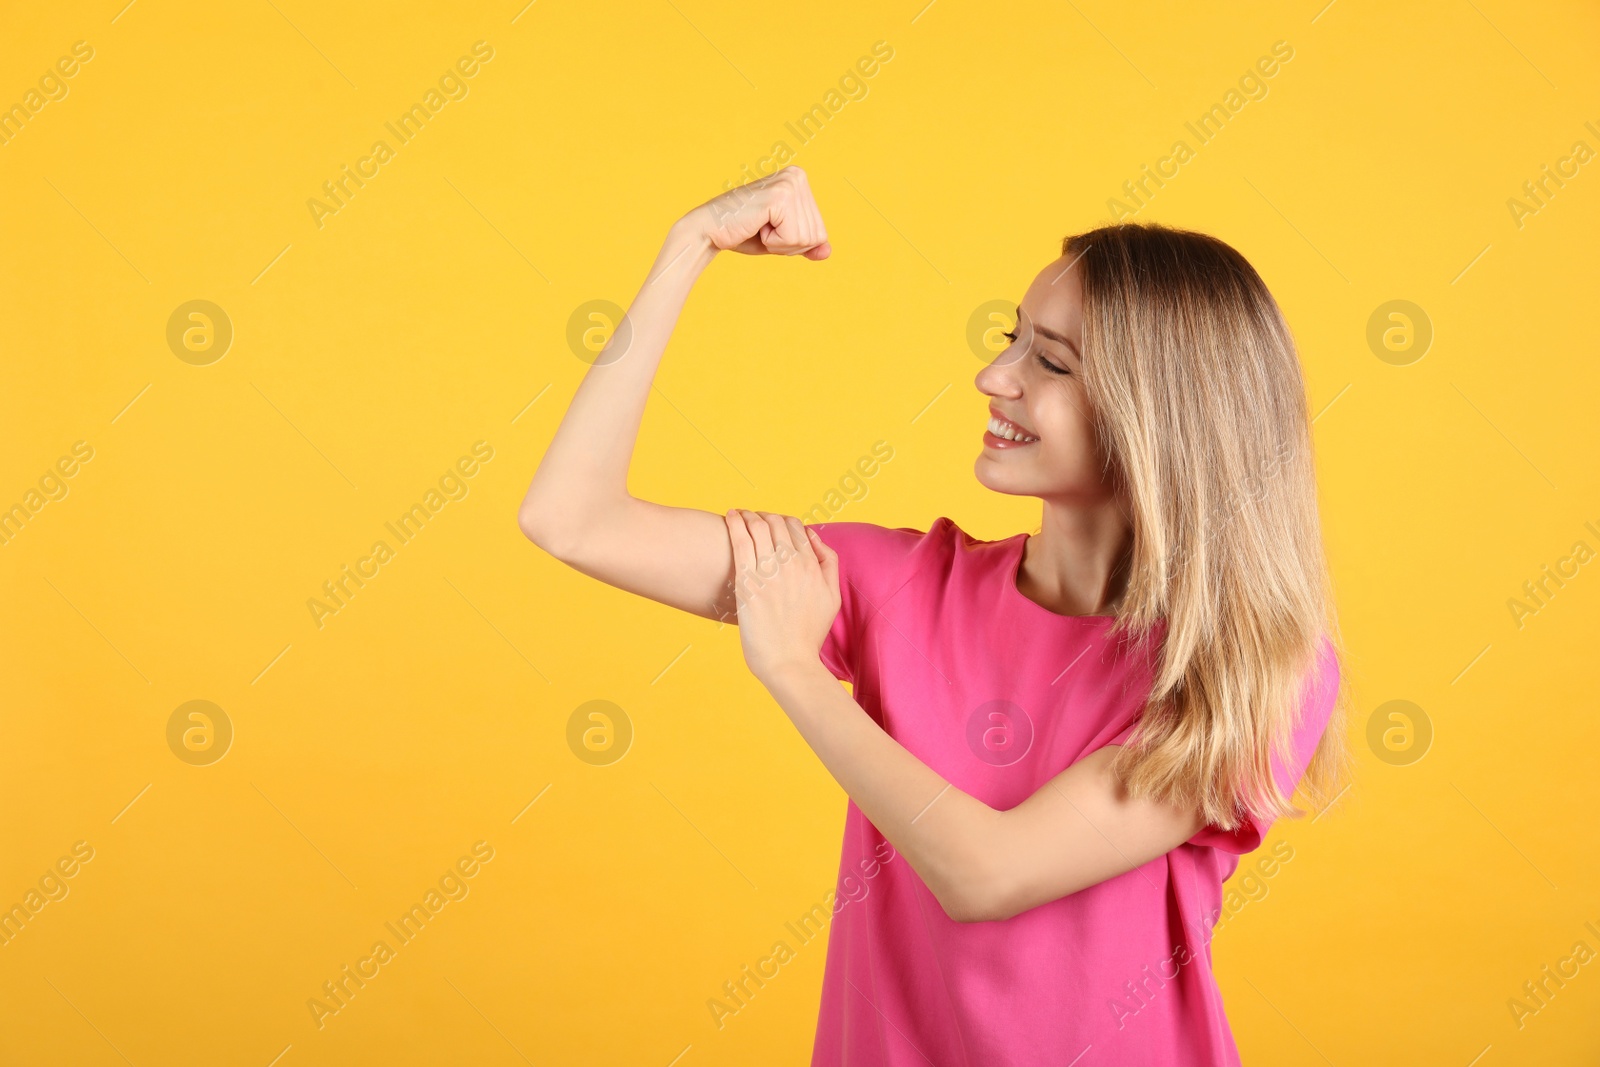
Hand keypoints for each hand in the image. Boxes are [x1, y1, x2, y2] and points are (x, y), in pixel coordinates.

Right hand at [682, 167, 831, 259]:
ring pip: (807, 238)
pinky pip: (793, 238)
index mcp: (799, 180)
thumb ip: (806, 244)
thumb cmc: (743, 233)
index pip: (820, 231)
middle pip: (816, 234)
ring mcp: (790, 184)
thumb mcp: (782, 240)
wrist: (709, 231)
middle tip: (762, 228)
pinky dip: (774, 242)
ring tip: (758, 226)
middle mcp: (797, 176)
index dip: (795, 242)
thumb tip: (827, 252)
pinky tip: (756, 226)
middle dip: (789, 244)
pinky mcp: (780, 197)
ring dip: (780, 243)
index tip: (770, 227)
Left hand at [723, 509, 840, 682]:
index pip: (797, 527)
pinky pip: (741, 541)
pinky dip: (735, 522)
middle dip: (765, 515)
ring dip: (749, 514)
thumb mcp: (832, 597)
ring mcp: (769, 571)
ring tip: (740, 514)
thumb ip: (829, 564)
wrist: (788, 661)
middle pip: (777, 523)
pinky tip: (730, 515)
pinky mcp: (748, 581)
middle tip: (754, 519)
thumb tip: (814, 538)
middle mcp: (792, 563)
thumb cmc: (808, 634)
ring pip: (759, 526)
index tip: (774, 524)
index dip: (784, 521)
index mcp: (813, 566)